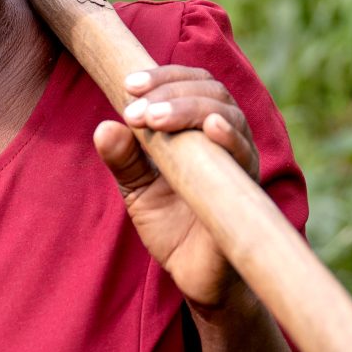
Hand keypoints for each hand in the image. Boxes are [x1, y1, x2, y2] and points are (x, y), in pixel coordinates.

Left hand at [93, 64, 261, 316]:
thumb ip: (123, 158)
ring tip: (156, 119)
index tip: (128, 84)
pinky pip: (245, 158)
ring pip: (228, 115)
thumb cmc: (171, 223)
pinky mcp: (247, 191)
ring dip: (190, 109)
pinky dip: (230, 138)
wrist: (195, 275)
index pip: (192, 82)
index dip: (164, 76)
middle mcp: (226, 138)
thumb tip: (104, 127)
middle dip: (171, 92)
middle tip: (137, 110)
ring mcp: (240, 163)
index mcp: (200, 128)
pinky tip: (211, 129)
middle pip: (211, 91)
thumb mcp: (136, 188)